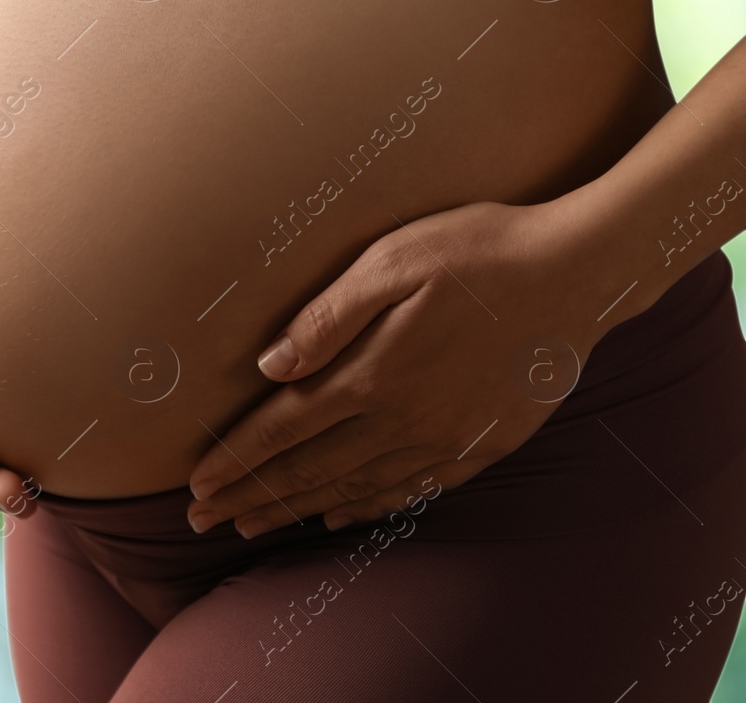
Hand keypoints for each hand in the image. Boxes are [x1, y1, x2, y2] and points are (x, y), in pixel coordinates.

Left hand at [186, 199, 611, 536]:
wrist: (579, 274)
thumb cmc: (479, 251)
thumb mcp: (393, 262)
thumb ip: (327, 316)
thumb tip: (270, 366)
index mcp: (373, 374)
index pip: (284, 429)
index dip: (235, 459)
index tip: (195, 485)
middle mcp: (404, 420)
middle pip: (308, 469)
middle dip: (249, 495)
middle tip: (200, 520)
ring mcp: (445, 439)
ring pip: (353, 487)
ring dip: (296, 507)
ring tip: (251, 524)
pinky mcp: (481, 445)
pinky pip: (410, 490)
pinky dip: (366, 506)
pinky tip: (338, 514)